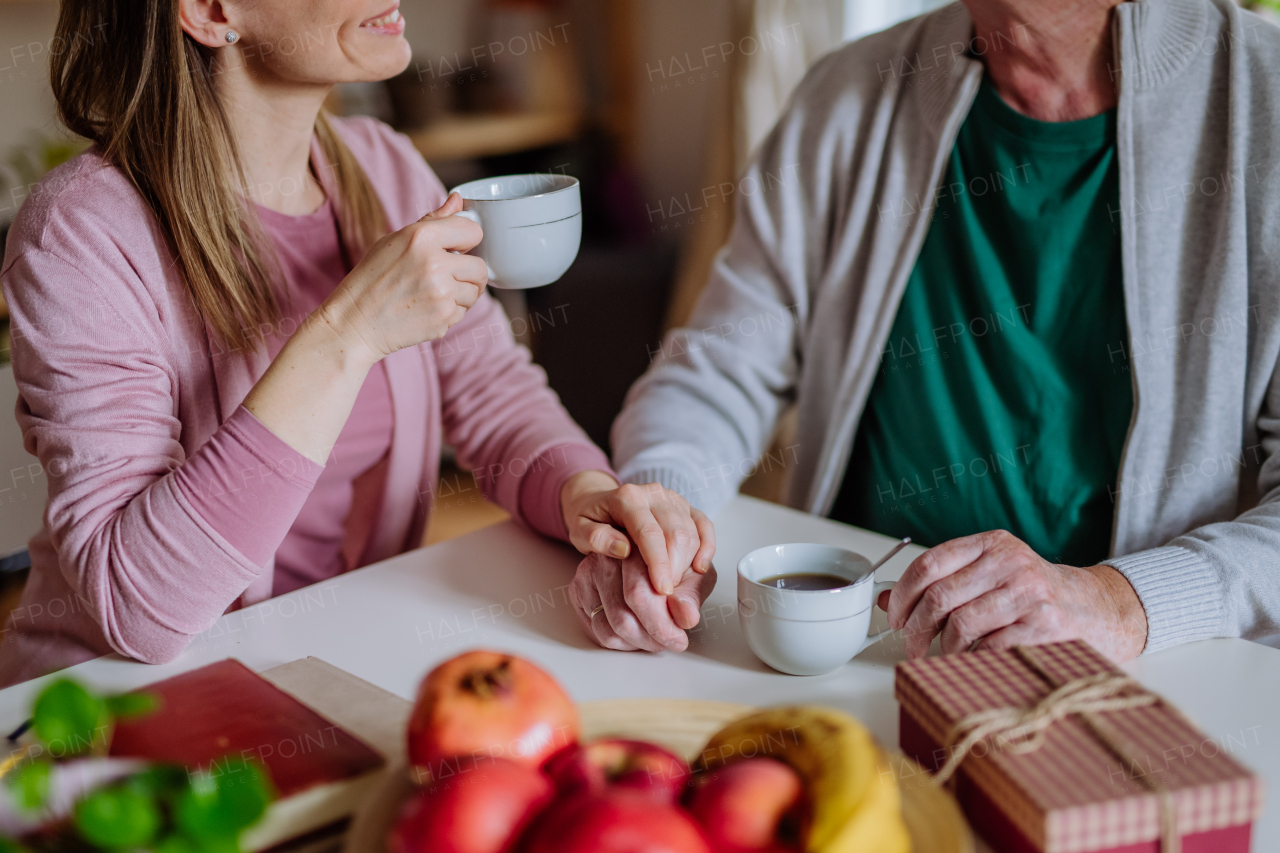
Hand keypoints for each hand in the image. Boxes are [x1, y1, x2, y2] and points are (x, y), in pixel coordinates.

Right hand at [315, 192, 486, 365]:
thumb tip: (458, 199)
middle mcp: (434, 263)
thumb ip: (432, 221)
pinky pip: (464, 311)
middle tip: (447, 277)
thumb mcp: (395, 240)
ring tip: (432, 293)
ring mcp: (441, 293)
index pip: (473, 231)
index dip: (466, 240)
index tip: (456, 248)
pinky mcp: (444, 317)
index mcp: (421, 237)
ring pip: (475, 291)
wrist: (355, 322)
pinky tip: (426, 308)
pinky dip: (451, 311)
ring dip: (461, 293)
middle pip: (480, 267)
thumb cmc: (372, 278)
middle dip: (468, 272)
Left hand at [560, 472, 714, 594]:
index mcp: (628, 497)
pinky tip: (699, 568)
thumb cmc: (589, 519)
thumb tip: (623, 549)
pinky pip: (704, 525)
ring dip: (688, 563)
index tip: (662, 590)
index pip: (649, 532)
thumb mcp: (580, 530)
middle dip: (675, 568)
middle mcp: (654, 494)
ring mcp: (673, 499)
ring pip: (692, 531)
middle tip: (665, 595)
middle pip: (676, 533)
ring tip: (674, 586)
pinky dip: (707, 547)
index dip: (658, 563)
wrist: (597, 501)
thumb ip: (597, 538)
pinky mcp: (685, 507)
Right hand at [568, 552, 717, 651]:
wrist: (650, 553)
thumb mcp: (693, 575)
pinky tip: (638, 635)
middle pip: (624, 615)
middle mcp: (608, 556)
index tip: (680, 638)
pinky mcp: (579, 587)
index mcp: (638, 546)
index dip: (663, 624)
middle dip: (652, 637)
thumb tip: (687, 617)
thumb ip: (689, 596)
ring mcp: (589, 571)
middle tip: (671, 642)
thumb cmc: (674, 563)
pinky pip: (597, 630)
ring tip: (657, 638)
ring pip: (611, 627)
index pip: (641, 594)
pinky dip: (621, 642)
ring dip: (638, 643)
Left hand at [883, 530, 1147, 661]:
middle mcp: (1010, 563)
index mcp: (992, 544)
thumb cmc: (1035, 594)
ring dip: (943, 648)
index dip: (903, 593)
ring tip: (944, 655)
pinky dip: (974, 659)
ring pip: (961, 625)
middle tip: (911, 646)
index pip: (929, 563)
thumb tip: (888, 599)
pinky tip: (976, 659)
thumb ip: (943, 581)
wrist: (1098, 608)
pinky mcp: (1044, 625)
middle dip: (916, 628)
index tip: (896, 617)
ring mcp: (1029, 593)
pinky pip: (990, 648)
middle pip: (939, 597)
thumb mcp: (990, 574)